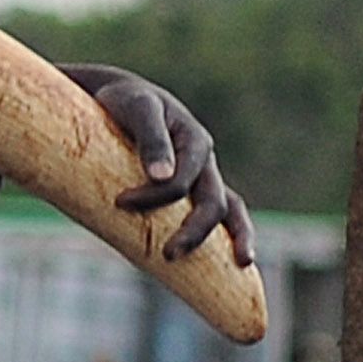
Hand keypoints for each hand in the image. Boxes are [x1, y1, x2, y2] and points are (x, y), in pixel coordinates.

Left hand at [62, 66, 252, 272]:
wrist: (124, 97)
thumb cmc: (126, 102)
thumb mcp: (138, 110)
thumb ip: (151, 138)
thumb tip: (162, 176)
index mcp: (195, 141)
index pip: (182, 181)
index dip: (154, 196)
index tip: (119, 203)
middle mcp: (205, 162)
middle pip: (214, 203)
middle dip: (195, 232)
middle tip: (168, 255)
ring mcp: (203, 176)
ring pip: (230, 209)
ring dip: (237, 237)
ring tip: (243, 264)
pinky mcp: (194, 187)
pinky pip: (220, 212)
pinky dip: (230, 234)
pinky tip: (235, 263)